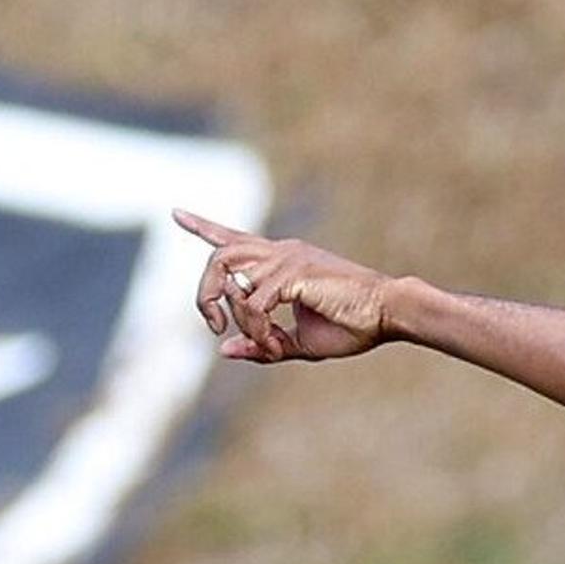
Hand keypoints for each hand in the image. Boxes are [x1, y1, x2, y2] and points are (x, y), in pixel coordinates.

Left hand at [173, 209, 393, 362]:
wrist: (388, 314)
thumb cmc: (351, 326)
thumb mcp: (297, 343)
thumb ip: (261, 344)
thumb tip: (223, 350)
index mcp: (282, 260)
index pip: (233, 237)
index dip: (202, 226)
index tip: (176, 213)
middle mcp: (280, 251)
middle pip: (219, 256)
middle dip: (205, 294)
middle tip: (213, 326)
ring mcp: (286, 259)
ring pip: (230, 276)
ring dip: (233, 315)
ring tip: (262, 343)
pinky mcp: (294, 274)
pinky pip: (254, 304)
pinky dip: (257, 331)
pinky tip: (277, 345)